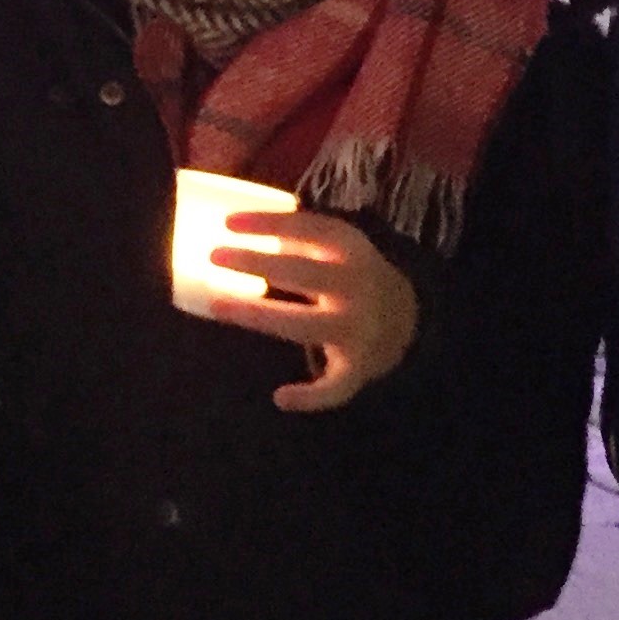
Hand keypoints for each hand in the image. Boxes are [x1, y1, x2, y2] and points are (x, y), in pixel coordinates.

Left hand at [210, 210, 419, 412]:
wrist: (406, 318)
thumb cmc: (350, 274)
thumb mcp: (335, 245)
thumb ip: (297, 236)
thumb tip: (234, 228)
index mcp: (352, 250)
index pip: (308, 228)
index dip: (268, 224)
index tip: (227, 222)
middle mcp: (358, 287)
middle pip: (302, 274)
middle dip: (256, 264)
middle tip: (212, 255)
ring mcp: (358, 328)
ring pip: (304, 325)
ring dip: (258, 316)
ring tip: (217, 306)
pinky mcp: (358, 367)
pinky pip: (334, 387)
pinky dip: (310, 397)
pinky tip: (280, 397)